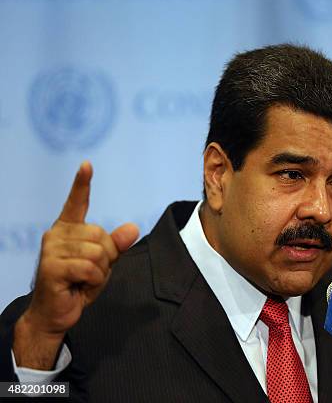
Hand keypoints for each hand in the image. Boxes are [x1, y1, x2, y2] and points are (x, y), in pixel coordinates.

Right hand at [13, 161, 139, 368]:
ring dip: (100, 272)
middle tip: (90, 272)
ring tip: (83, 280)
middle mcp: (56, 234)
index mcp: (68, 229)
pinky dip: (93, 281)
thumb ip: (116, 245)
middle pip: (102, 236)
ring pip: (98, 253)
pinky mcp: (51, 267)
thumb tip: (133, 228)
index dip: (82, 184)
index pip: (77, 202)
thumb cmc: (80, 284)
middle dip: (106, 258)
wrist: (57, 313)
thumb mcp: (104, 263)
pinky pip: (90, 268)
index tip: (87, 165)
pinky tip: (79, 286)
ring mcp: (51, 249)